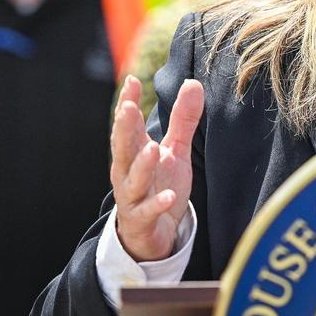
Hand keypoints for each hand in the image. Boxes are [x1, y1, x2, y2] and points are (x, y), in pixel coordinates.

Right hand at [109, 75, 203, 261]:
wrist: (152, 234)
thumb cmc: (159, 186)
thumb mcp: (174, 151)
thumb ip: (183, 120)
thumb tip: (193, 83)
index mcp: (133, 153)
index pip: (128, 125)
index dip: (128, 103)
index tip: (132, 81)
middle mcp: (127, 172)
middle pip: (123, 148)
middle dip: (123, 128)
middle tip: (127, 108)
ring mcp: (132, 197)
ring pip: (133, 179)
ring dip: (141, 165)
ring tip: (152, 148)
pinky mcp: (142, 219)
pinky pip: (148, 211)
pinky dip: (157, 203)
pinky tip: (168, 196)